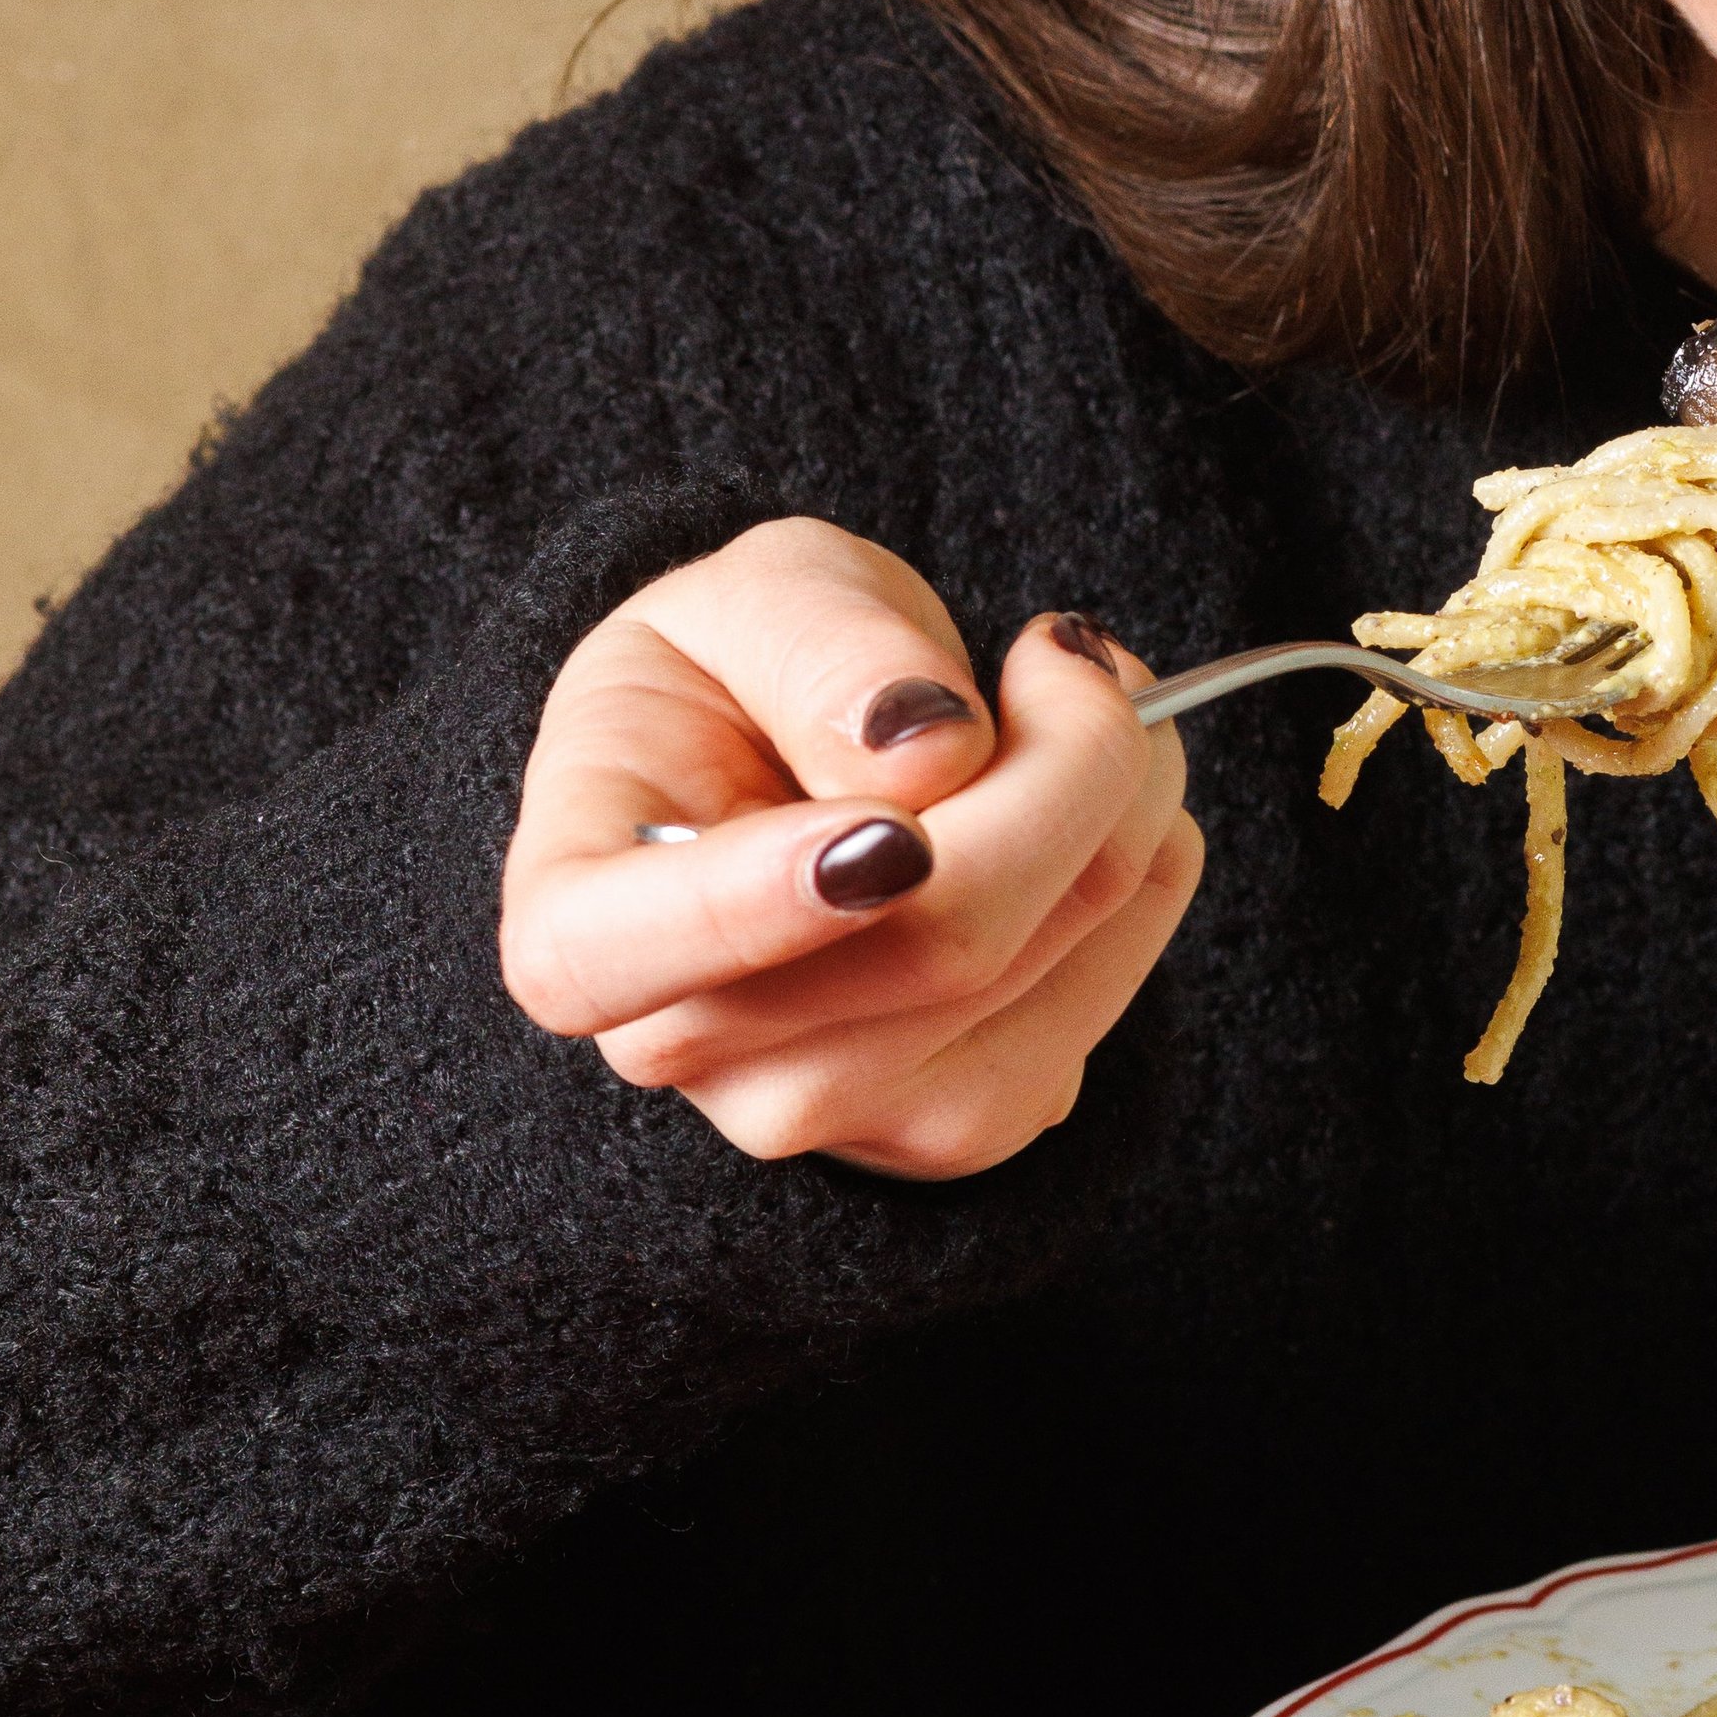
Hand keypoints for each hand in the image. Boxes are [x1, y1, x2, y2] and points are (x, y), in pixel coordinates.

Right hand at [497, 517, 1202, 1175]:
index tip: (890, 831)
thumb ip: (820, 643)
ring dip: (1121, 793)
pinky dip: (1144, 863)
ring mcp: (831, 1110)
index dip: (751, 905)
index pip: (604, 961)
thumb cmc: (749, 672)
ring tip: (1073, 700)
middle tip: (1067, 651)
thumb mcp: (757, 591)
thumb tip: (928, 754)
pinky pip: (1112, 983)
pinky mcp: (962, 1125)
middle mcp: (685, 1046)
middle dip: (1059, 765)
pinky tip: (1088, 803)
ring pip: (1047, 951)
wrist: (807, 759)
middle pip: (928, 948)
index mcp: (573, 916)